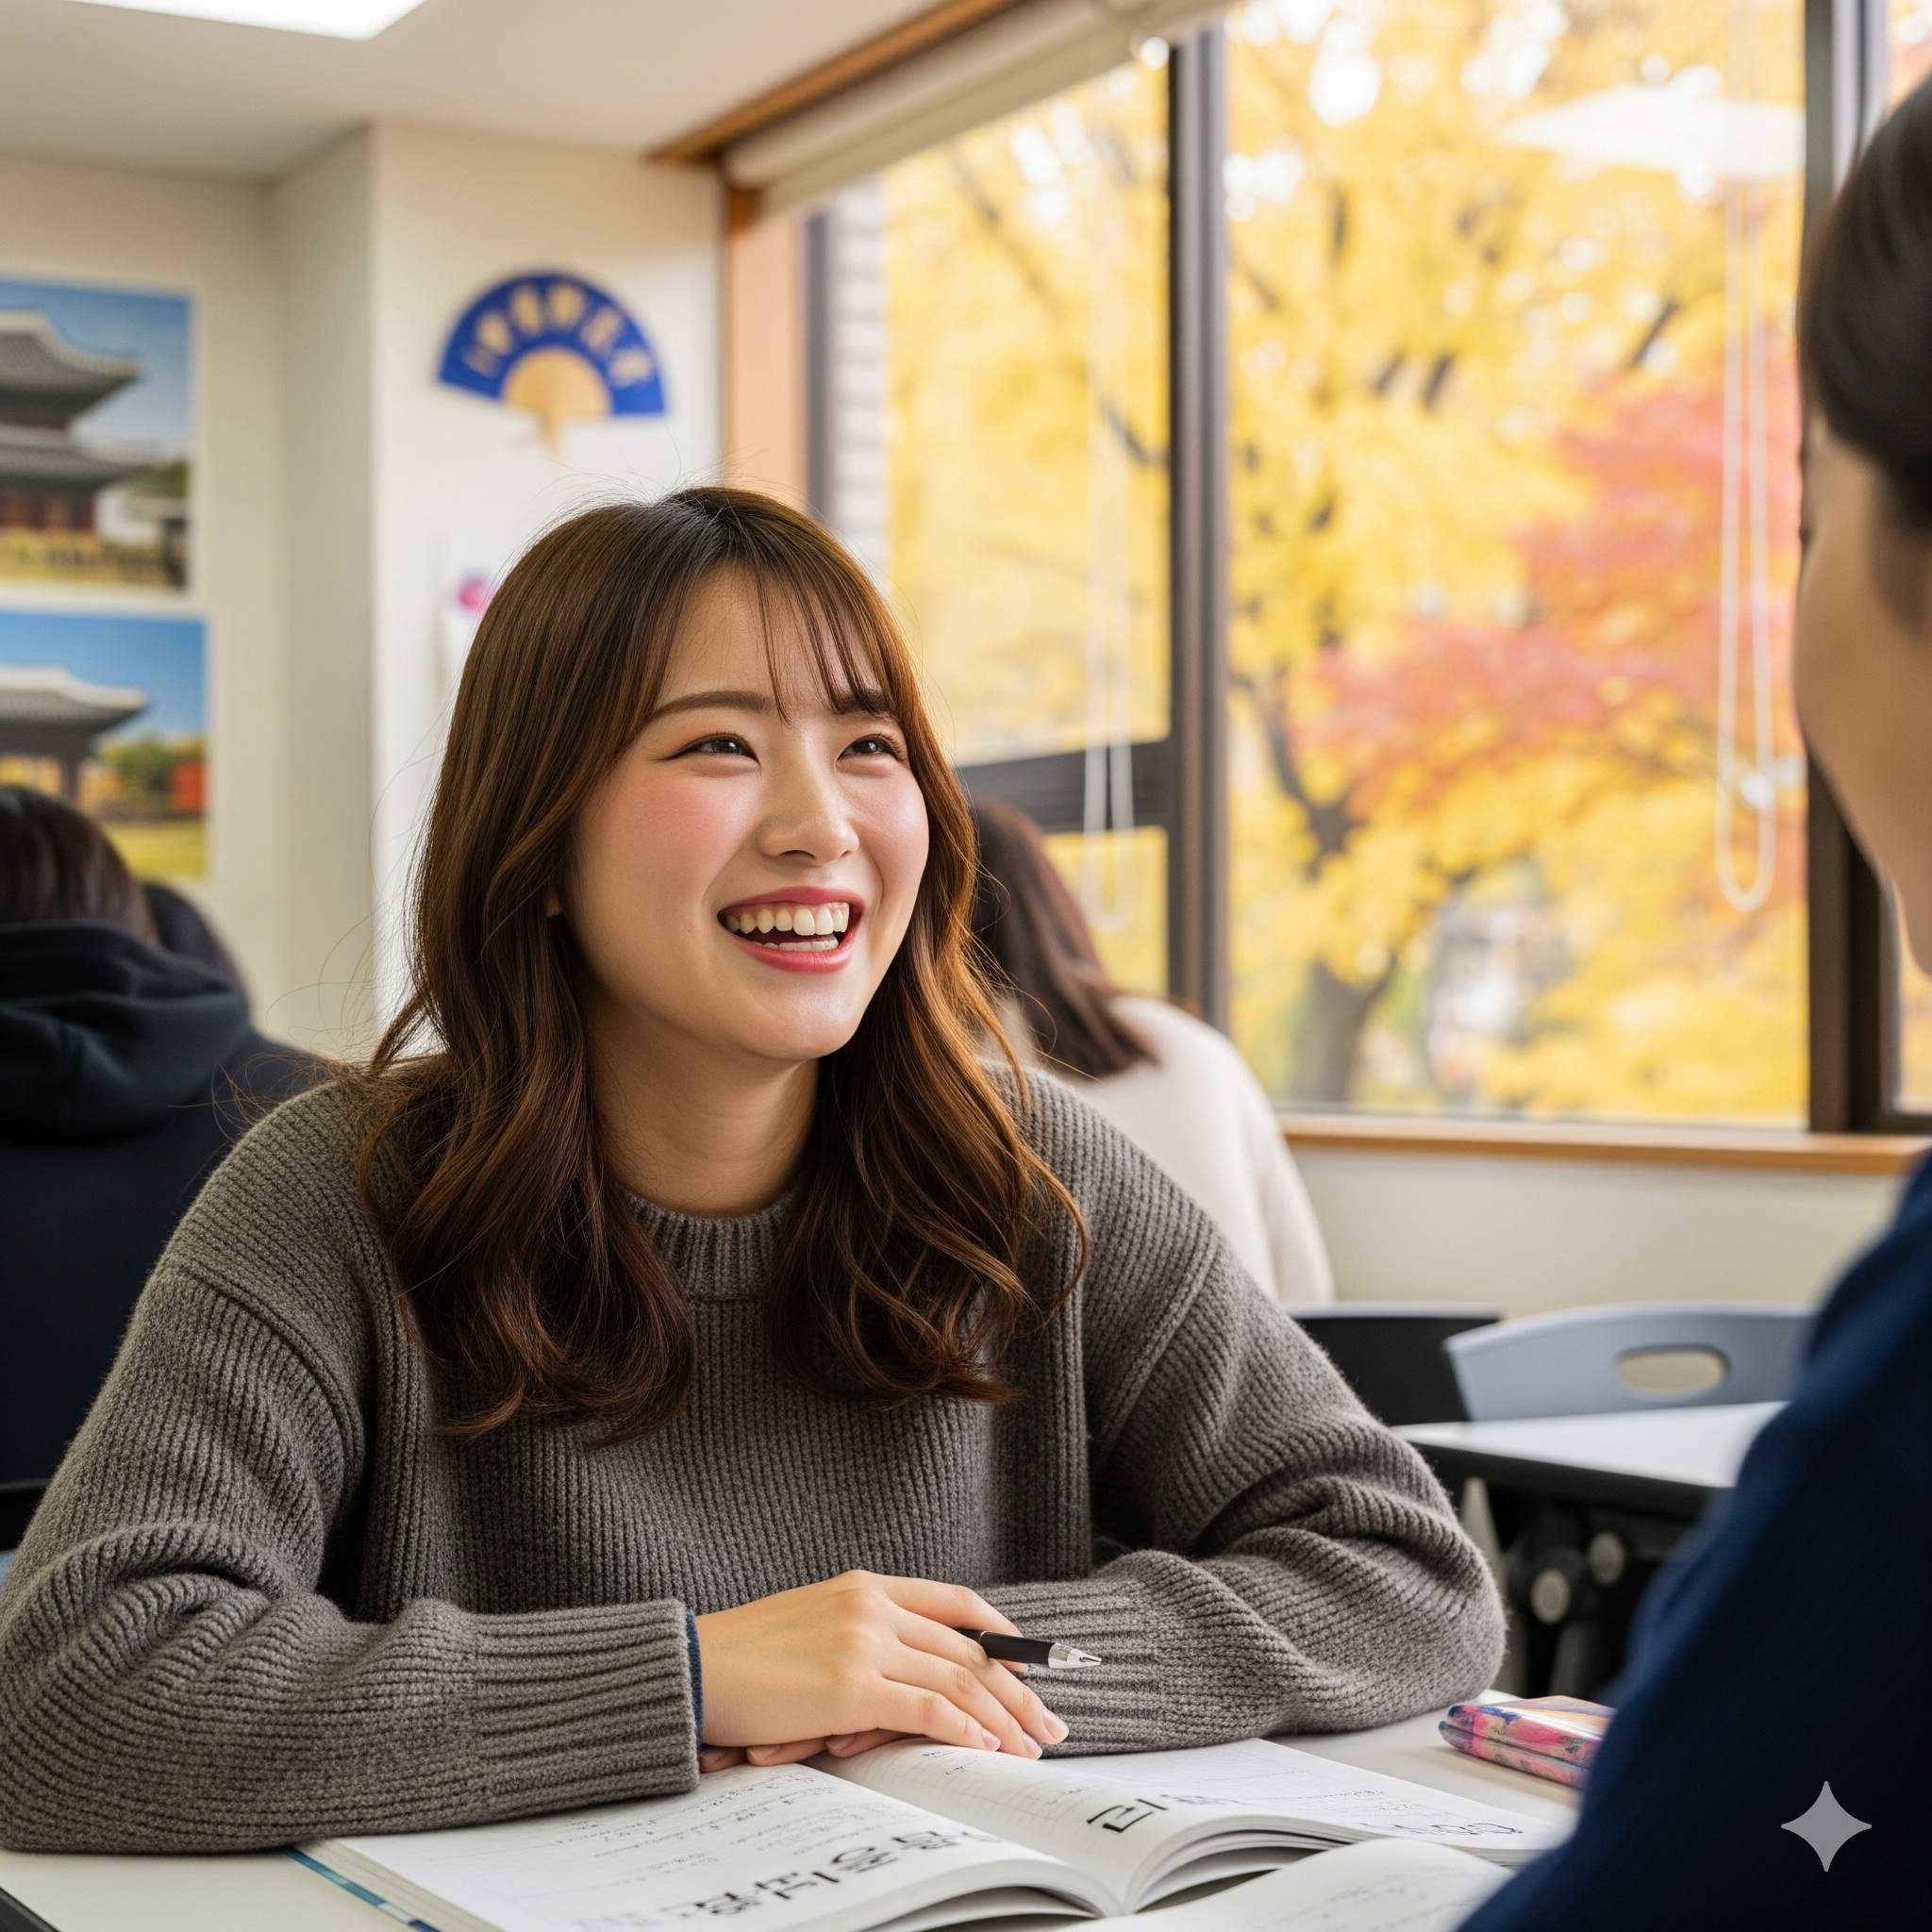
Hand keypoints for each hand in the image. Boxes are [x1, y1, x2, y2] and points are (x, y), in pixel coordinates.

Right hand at [694, 1571, 1068, 1760]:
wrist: (693, 1666)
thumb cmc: (746, 1656)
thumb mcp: (815, 1622)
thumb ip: (865, 1633)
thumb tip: (913, 1672)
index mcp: (866, 1586)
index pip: (956, 1603)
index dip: (1002, 1635)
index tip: (1030, 1665)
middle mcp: (873, 1606)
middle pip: (968, 1648)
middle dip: (1017, 1689)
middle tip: (1049, 1722)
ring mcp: (863, 1643)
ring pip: (958, 1679)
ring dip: (1001, 1718)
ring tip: (1028, 1747)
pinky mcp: (850, 1687)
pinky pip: (926, 1710)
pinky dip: (963, 1730)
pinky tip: (984, 1748)